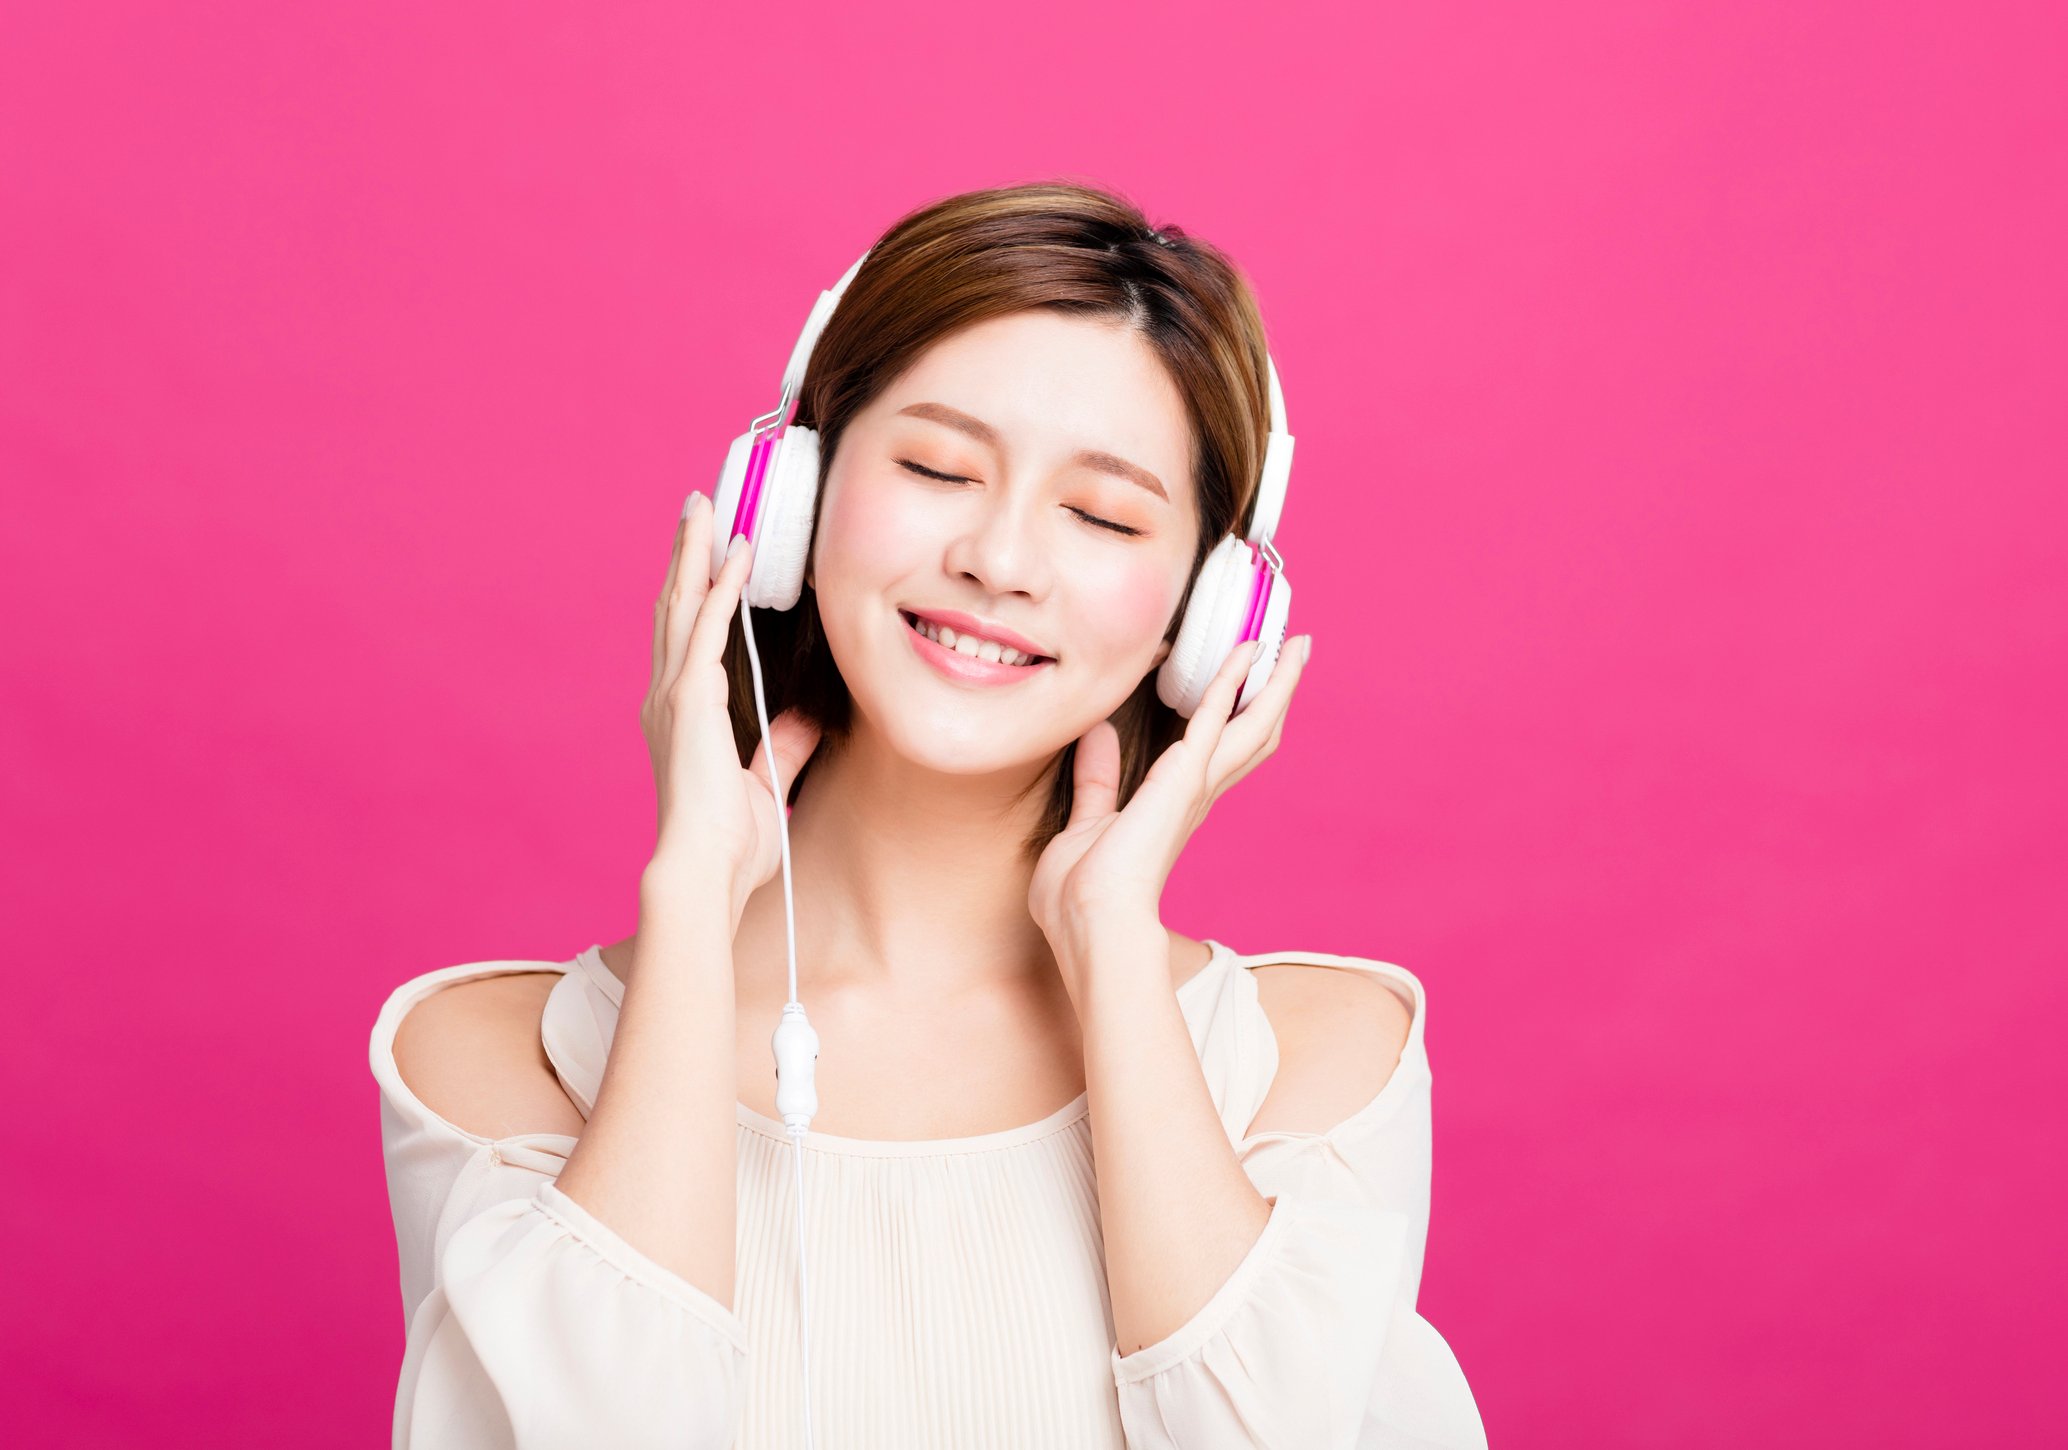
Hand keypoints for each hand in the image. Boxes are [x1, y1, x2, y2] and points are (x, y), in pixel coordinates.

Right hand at [641, 494, 821, 924]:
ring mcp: (673, 694)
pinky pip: (708, 626)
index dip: (695, 591)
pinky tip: (736, 550)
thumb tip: (811, 718)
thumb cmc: (728, 846)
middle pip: (674, 607)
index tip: (707, 552)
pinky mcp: (689, 697)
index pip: (687, 639)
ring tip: (704, 506)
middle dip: (685, 554)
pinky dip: (721, 584)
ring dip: (694, 551)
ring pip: (681, 603)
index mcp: (681, 716)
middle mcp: (668, 697)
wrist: (704, 872)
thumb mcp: (767, 786)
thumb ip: (784, 747)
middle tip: (696, 508)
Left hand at [1027, 634, 1313, 972]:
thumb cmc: (1082, 894)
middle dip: (1276, 692)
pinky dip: (1229, 680)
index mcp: (1177, 805)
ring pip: (1252, 724)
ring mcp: (1195, 785)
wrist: (1090, 922)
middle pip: (1253, 734)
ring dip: (1274, 681)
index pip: (1219, 750)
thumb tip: (1097, 733)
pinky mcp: (1183, 776)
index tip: (1247, 678)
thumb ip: (1097, 779)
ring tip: (1296, 644)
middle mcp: (1197, 793)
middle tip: (1298, 652)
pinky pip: (1212, 716)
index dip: (1236, 713)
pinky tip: (1245, 650)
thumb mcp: (1087, 823)